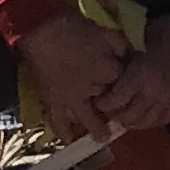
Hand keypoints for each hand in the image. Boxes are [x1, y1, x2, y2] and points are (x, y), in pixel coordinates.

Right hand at [19, 12, 129, 139]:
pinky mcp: (51, 100)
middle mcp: (90, 89)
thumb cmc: (76, 29)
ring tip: (102, 138)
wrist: (42, 30)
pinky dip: (64, 132)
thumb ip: (120, 46)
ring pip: (85, 119)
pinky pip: (58, 121)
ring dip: (94, 128)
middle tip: (122, 117)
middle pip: (106, 104)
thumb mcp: (105, 32)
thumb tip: (127, 55)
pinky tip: (69, 140)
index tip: (123, 82)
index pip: (121, 82)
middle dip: (113, 109)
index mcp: (106, 71)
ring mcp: (70, 97)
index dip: (123, 82)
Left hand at [95, 5, 169, 137]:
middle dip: (114, 114)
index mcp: (143, 73)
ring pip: (143, 123)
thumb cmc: (167, 30)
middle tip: (108, 106)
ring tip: (124, 111)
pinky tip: (143, 113)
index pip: (115, 100)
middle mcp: (156, 91)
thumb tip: (102, 69)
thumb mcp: (138, 38)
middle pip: (127, 116)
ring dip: (130, 120)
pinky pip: (161, 121)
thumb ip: (122, 56)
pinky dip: (149, 121)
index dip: (103, 103)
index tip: (97, 98)